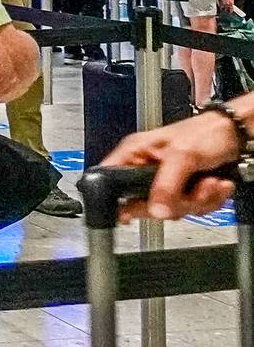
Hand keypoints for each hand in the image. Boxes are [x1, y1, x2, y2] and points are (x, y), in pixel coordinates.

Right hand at [103, 111, 238, 221]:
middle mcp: (145, 169)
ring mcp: (165, 182)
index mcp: (134, 154)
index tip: (130, 214)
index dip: (115, 200)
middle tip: (189, 191)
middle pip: (144, 205)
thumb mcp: (182, 156)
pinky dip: (208, 201)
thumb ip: (166, 185)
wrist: (236, 135)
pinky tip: (214, 185)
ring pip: (171, 210)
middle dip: (176, 202)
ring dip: (198, 200)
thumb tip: (154, 210)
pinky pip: (189, 209)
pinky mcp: (183, 190)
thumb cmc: (207, 132)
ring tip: (209, 183)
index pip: (109, 180)